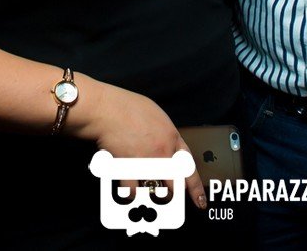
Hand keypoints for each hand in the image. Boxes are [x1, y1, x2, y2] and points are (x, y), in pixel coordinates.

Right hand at [72, 82, 206, 209]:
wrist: (106, 109)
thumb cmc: (127, 106)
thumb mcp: (155, 114)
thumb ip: (163, 133)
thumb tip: (165, 145)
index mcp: (172, 137)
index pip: (189, 166)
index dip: (195, 186)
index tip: (200, 200)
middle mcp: (163, 152)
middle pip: (176, 183)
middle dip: (174, 194)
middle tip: (169, 199)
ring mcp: (147, 162)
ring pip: (156, 190)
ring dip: (151, 194)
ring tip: (146, 193)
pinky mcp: (129, 169)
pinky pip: (133, 190)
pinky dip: (130, 193)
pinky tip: (128, 190)